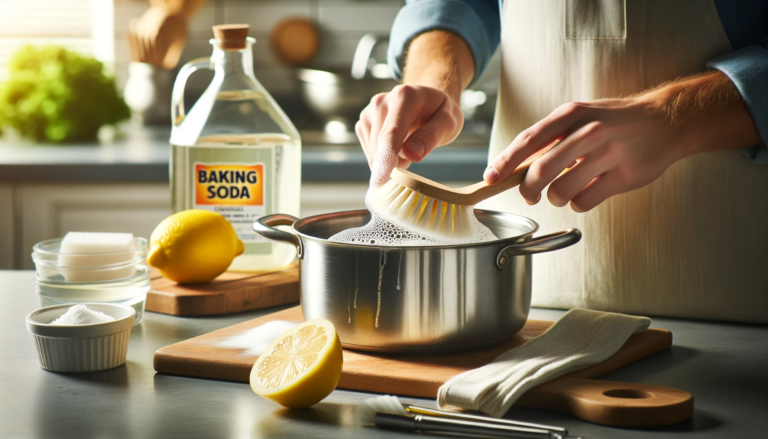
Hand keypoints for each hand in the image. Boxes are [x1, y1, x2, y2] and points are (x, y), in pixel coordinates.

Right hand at [356, 84, 463, 185]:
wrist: (427, 101)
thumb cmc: (439, 112)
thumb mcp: (448, 122)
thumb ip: (431, 136)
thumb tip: (412, 154)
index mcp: (404, 97)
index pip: (391, 134)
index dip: (385, 158)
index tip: (381, 180)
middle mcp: (381, 102)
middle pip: (380, 147)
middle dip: (396, 163)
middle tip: (416, 154)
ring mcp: (368, 112)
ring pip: (373, 154)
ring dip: (391, 161)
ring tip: (409, 144)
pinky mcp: (363, 124)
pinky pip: (370, 152)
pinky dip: (384, 157)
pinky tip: (397, 145)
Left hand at [484, 72, 760, 211]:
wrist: (666, 121)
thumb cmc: (613, 121)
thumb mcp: (580, 116)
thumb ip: (550, 138)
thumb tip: (514, 166)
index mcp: (572, 113)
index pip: (530, 140)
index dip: (506, 162)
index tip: (491, 178)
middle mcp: (589, 131)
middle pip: (542, 170)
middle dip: (528, 189)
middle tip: (530, 195)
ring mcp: (609, 153)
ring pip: (562, 190)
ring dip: (556, 198)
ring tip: (565, 191)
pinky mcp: (625, 176)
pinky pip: (585, 202)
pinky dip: (578, 204)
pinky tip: (587, 192)